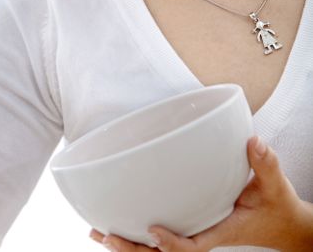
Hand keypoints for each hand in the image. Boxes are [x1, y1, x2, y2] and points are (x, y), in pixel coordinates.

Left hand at [90, 137, 312, 251]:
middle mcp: (203, 234)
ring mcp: (195, 232)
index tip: (152, 231)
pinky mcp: (192, 226)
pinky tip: (116, 226)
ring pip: (157, 251)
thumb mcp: (274, 185)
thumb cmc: (274, 206)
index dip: (173, 244)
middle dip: (135, 249)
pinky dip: (138, 236)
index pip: (194, 246)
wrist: (282, 223)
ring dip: (129, 245)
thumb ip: (265, 163)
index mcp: (221, 230)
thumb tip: (253, 141)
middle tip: (107, 234)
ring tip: (99, 233)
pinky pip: (162, 237)